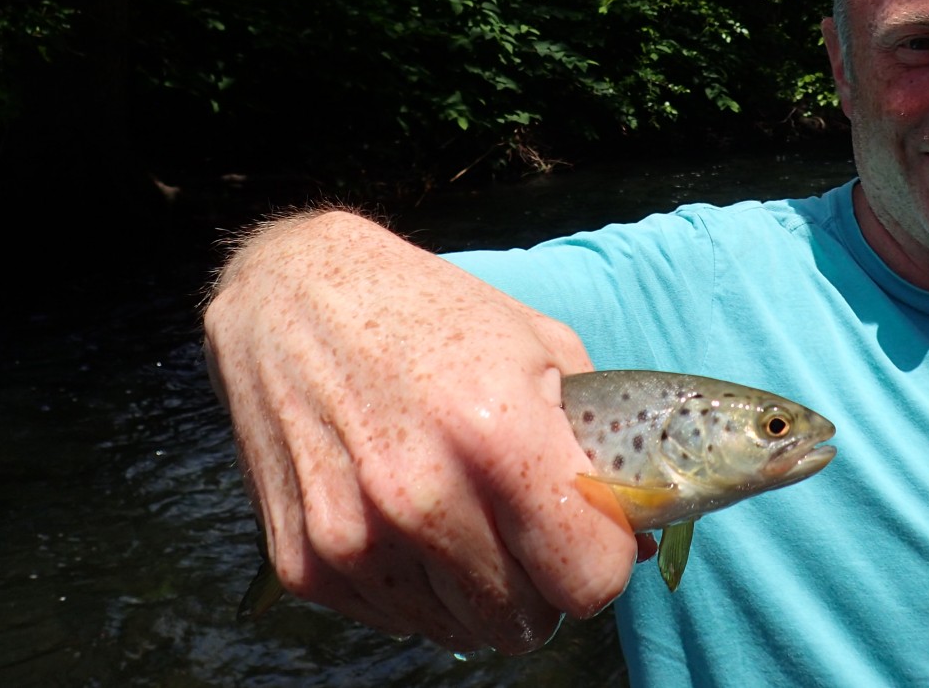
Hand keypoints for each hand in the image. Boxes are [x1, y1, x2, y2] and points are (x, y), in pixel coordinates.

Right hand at [204, 210, 640, 653]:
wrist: (291, 297)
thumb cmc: (431, 314)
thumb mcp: (540, 349)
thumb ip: (597, 449)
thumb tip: (637, 543)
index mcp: (498, 438)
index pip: (589, 581)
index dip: (600, 562)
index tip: (586, 535)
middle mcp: (421, 499)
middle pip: (525, 623)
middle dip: (538, 584)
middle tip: (520, 525)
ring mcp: (355, 538)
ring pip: (461, 632)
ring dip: (473, 589)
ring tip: (456, 508)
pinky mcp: (306, 563)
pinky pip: (395, 619)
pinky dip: (412, 584)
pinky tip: (399, 512)